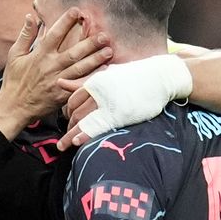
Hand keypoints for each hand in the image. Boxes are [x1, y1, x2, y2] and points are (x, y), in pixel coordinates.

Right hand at [0, 9, 111, 139]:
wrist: (14, 107)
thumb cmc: (14, 80)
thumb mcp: (15, 55)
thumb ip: (25, 35)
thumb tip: (31, 16)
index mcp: (40, 54)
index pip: (55, 34)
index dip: (66, 22)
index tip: (77, 11)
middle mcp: (51, 66)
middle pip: (73, 52)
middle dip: (89, 43)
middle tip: (104, 34)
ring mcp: (58, 81)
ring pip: (80, 68)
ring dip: (95, 59)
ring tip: (109, 51)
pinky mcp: (62, 94)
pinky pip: (80, 84)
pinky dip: (92, 78)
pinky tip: (103, 72)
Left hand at [57, 54, 192, 150]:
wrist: (160, 76)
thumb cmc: (135, 76)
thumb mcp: (107, 74)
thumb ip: (83, 81)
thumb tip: (60, 82)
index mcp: (94, 81)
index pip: (72, 100)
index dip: (67, 113)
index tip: (69, 121)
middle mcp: (98, 92)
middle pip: (74, 112)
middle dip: (67, 126)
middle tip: (64, 137)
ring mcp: (107, 103)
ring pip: (82, 121)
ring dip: (70, 135)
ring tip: (63, 145)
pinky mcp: (118, 114)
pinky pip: (96, 127)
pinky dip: (84, 135)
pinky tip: (76, 142)